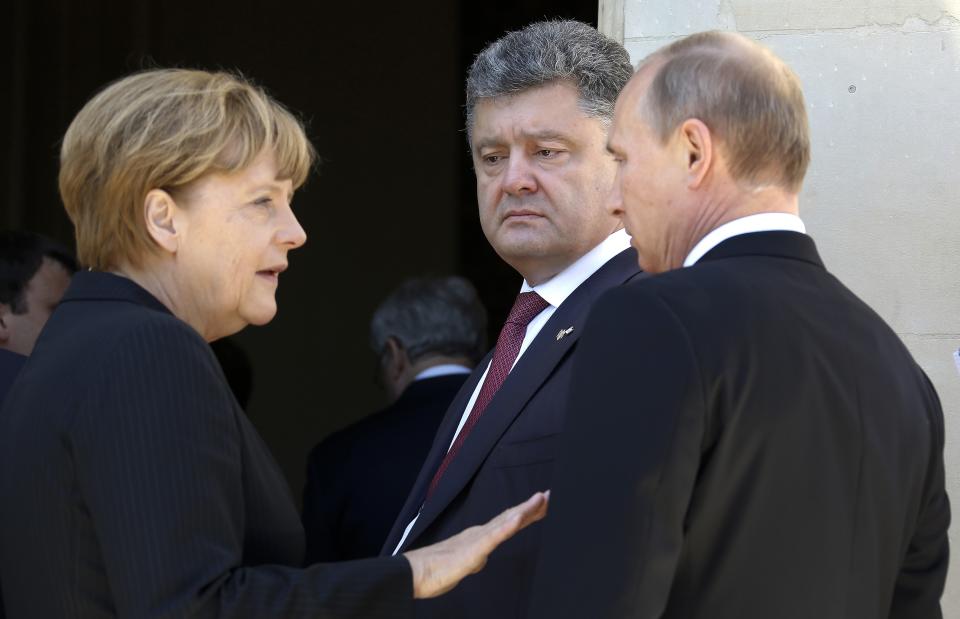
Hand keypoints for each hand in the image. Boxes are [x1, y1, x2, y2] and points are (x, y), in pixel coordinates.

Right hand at [403, 490, 548, 598]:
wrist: (416, 572)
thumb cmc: (436, 570)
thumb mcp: (464, 564)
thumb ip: (474, 557)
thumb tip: (481, 558)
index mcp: (480, 536)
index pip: (508, 521)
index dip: (527, 511)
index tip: (543, 502)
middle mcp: (481, 533)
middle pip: (512, 517)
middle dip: (534, 507)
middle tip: (551, 494)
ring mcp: (478, 540)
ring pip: (505, 522)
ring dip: (525, 510)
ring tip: (541, 499)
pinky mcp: (473, 550)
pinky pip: (492, 538)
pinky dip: (507, 527)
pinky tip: (518, 518)